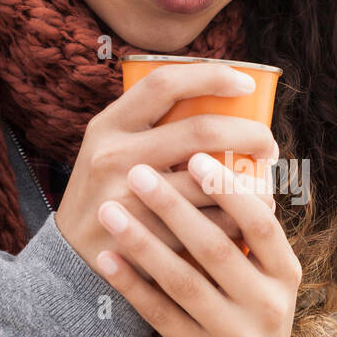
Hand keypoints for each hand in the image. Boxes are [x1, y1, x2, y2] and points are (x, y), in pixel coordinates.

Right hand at [52, 61, 278, 281]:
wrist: (67, 260)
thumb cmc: (105, 194)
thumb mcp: (108, 150)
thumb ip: (146, 128)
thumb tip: (220, 102)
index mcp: (108, 126)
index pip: (164, 84)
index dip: (210, 76)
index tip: (246, 83)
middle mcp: (114, 156)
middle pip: (201, 131)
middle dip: (248, 134)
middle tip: (268, 144)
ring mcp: (127, 199)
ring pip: (210, 183)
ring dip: (251, 186)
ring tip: (267, 188)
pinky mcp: (143, 239)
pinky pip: (205, 226)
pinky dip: (235, 222)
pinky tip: (248, 220)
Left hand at [91, 151, 302, 336]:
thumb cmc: (254, 314)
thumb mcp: (269, 279)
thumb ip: (249, 236)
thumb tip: (219, 163)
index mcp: (285, 275)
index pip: (261, 225)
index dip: (230, 190)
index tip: (196, 156)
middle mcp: (265, 304)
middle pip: (215, 249)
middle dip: (173, 207)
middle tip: (138, 173)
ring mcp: (233, 334)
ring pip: (182, 281)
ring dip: (142, 242)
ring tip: (110, 210)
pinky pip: (159, 314)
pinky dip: (131, 284)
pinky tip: (107, 256)